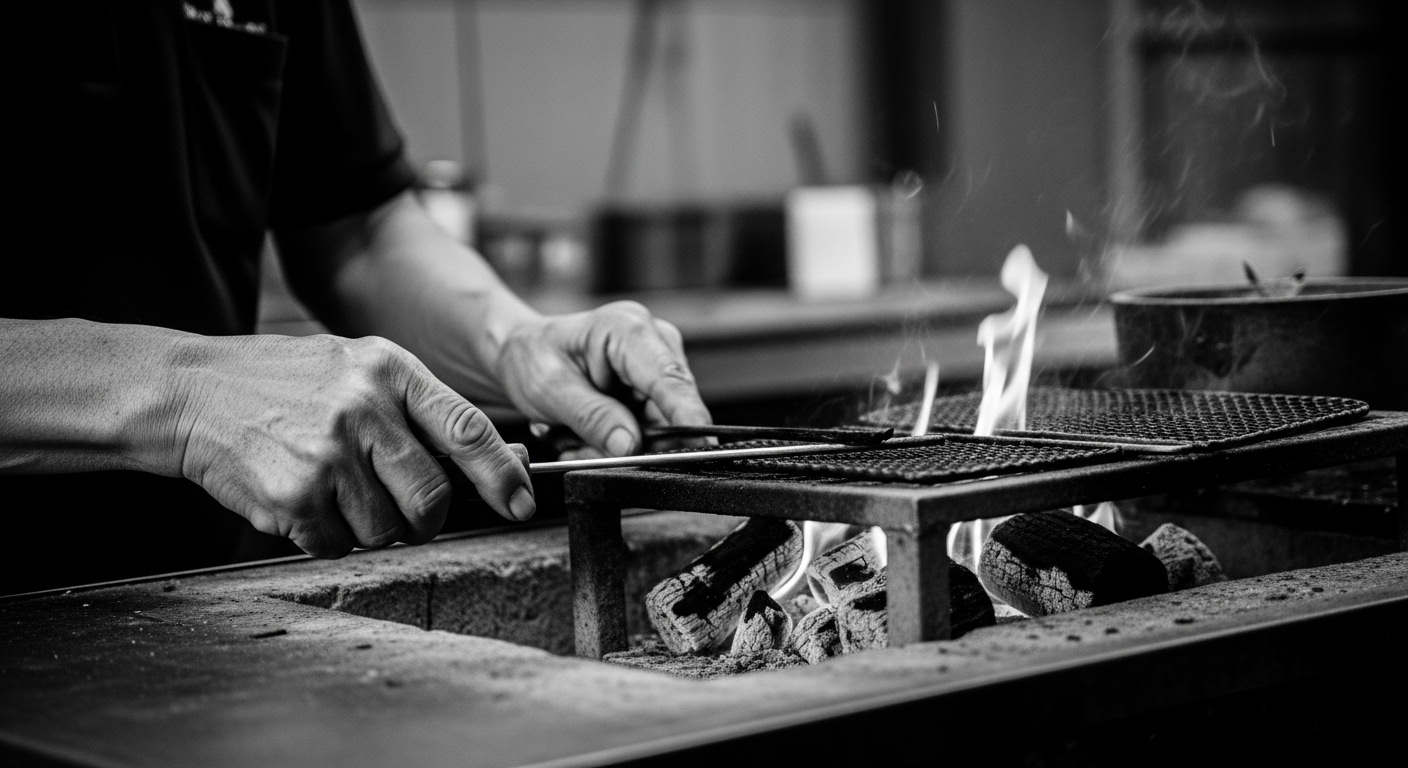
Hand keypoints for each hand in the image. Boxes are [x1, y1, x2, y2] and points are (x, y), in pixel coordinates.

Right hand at [171, 334, 532, 557]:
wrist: (194, 392)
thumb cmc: (291, 385)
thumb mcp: (361, 369)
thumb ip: (421, 411)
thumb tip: (499, 463)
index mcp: (391, 370)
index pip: (469, 430)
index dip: (503, 475)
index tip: (521, 503)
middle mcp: (364, 409)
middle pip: (431, 498)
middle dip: (424, 520)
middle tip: (404, 515)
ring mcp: (327, 454)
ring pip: (384, 530)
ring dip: (366, 528)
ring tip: (333, 490)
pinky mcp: (292, 496)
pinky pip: (335, 546)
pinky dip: (323, 537)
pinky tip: (301, 498)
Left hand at [495, 301, 711, 456]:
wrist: (524, 352)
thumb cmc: (533, 356)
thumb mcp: (550, 389)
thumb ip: (592, 417)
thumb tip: (631, 445)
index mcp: (627, 330)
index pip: (669, 378)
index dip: (687, 415)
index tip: (700, 448)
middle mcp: (653, 343)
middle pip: (671, 410)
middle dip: (632, 442)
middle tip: (579, 448)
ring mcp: (657, 367)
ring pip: (660, 428)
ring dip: (617, 445)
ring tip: (572, 436)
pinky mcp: (654, 389)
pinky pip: (649, 431)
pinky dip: (617, 442)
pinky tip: (584, 434)